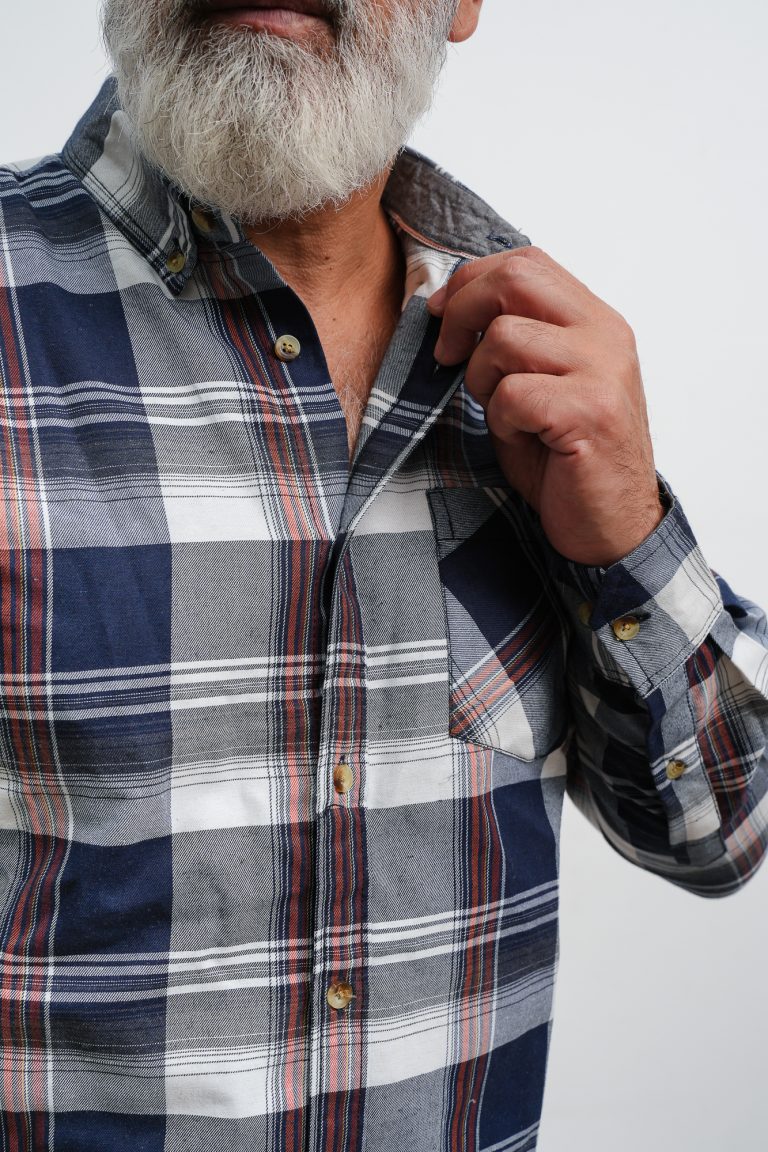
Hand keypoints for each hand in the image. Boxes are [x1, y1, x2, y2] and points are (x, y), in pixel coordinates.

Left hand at [427, 246, 663, 566]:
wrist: (610, 527)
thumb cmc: (566, 462)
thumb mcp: (537, 387)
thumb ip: (510, 345)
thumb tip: (448, 311)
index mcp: (596, 322)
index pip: (528, 263)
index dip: (472, 280)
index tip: (440, 314)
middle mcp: (606, 336)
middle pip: (516, 278)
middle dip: (462, 310)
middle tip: (445, 354)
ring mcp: (602, 372)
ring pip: (505, 337)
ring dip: (482, 379)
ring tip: (503, 414)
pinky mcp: (590, 412)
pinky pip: (512, 393)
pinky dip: (500, 419)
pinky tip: (523, 439)